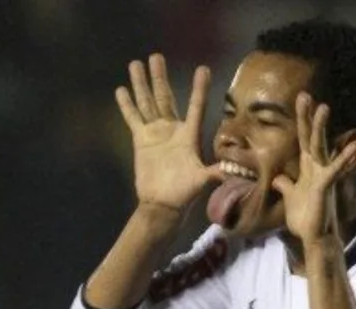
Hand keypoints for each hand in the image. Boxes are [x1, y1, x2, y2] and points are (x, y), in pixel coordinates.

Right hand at [115, 54, 221, 215]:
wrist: (162, 203)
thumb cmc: (184, 193)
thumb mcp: (202, 181)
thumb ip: (216, 173)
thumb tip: (233, 172)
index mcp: (190, 135)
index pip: (196, 106)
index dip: (199, 88)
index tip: (203, 69)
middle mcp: (173, 129)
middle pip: (166, 97)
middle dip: (160, 77)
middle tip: (156, 56)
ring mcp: (156, 133)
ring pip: (147, 102)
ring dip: (142, 84)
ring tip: (136, 63)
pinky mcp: (141, 140)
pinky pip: (133, 118)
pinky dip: (127, 105)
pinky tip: (122, 89)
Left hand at [270, 93, 355, 245]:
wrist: (316, 238)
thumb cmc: (306, 219)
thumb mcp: (290, 198)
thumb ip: (286, 185)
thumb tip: (278, 178)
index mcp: (308, 169)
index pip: (303, 140)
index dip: (301, 122)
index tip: (300, 101)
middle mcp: (316, 168)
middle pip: (311, 137)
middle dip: (308, 117)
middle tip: (305, 95)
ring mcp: (322, 176)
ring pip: (321, 147)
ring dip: (322, 128)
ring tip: (324, 107)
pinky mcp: (326, 186)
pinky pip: (334, 169)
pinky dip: (343, 158)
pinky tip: (354, 145)